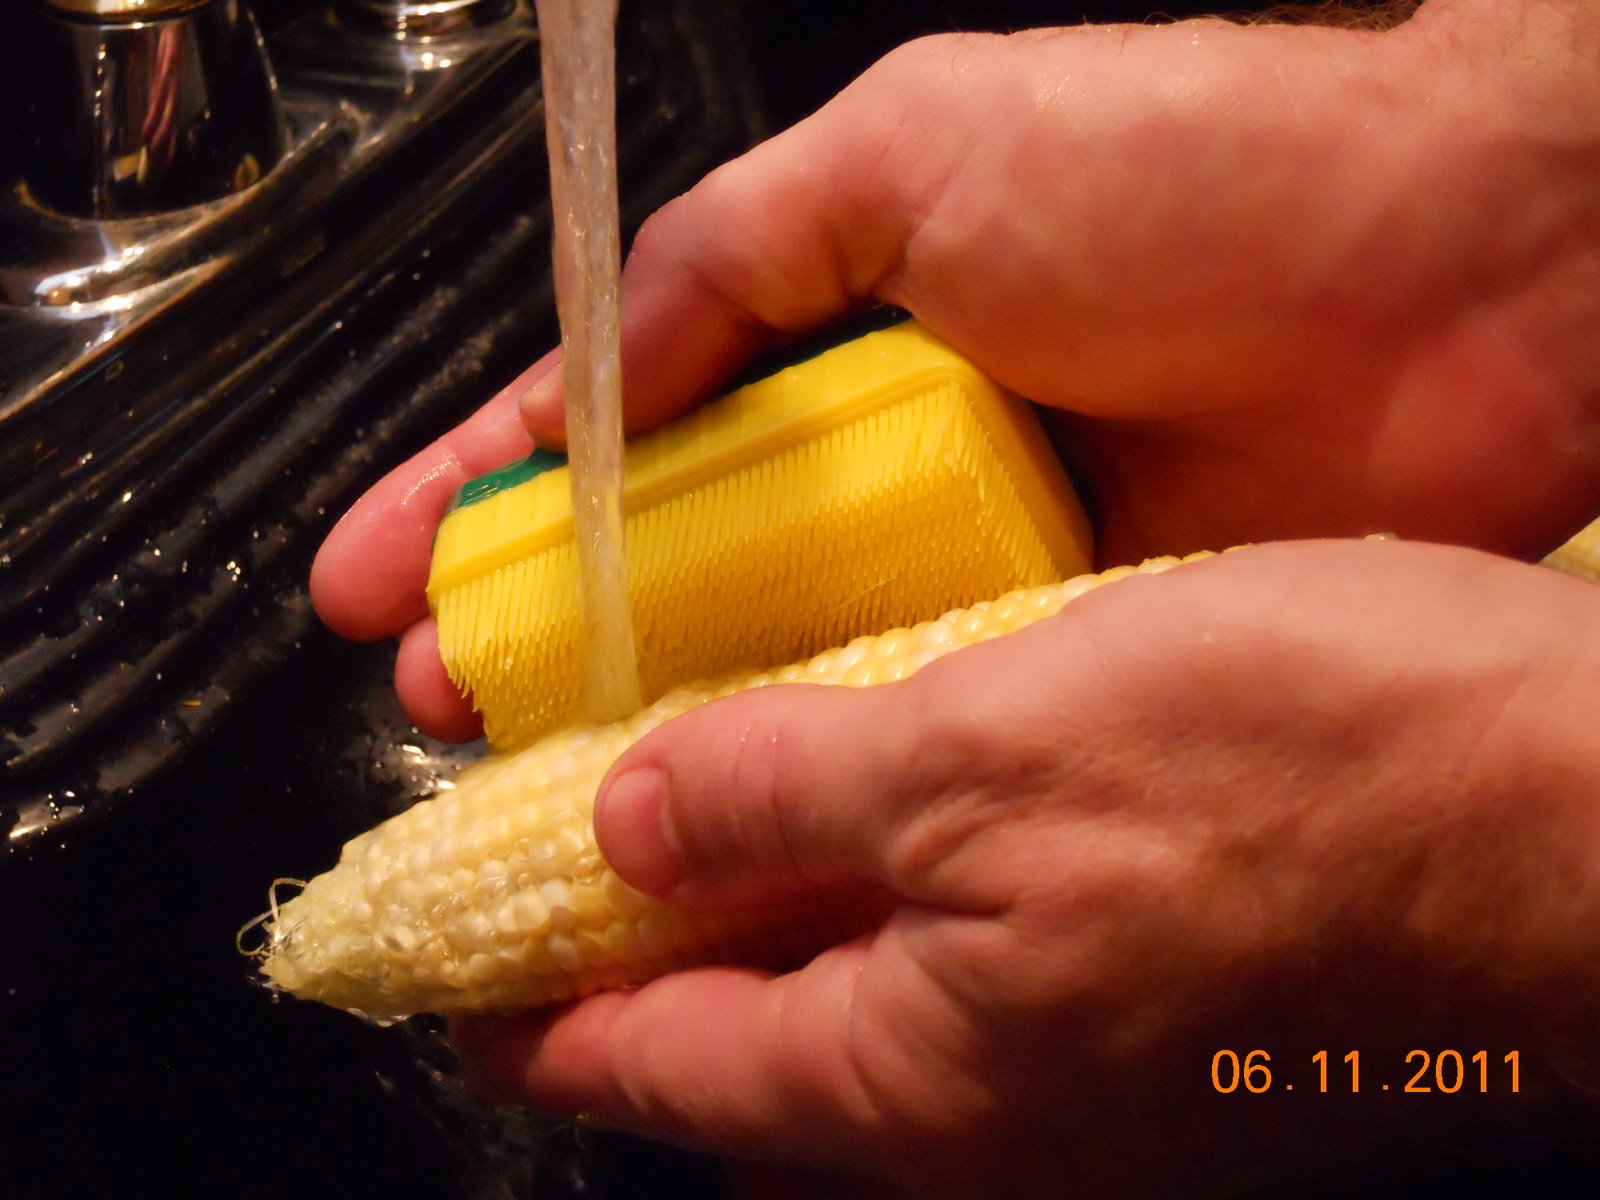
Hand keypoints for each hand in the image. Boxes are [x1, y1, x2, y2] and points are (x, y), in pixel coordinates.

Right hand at [310, 0, 1599, 739]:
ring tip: (525, 778)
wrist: (1454, 275)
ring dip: (647, 718)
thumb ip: (739, 254)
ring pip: (772, 661)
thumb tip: (601, 363)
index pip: (614, 426)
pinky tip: (719, 810)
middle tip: (430, 703)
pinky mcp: (1055, 647)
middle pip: (673, 567)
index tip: (377, 570)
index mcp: (835, 329)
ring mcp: (964, 562)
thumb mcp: (918, 151)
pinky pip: (904, 717)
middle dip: (535, 633)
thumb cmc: (1199, 163)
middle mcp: (886, 457)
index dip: (481, 500)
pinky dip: (813, 761)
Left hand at [454, 539, 1599, 1196]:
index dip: (527, 1018)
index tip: (446, 977)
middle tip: (569, 864)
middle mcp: (994, 1113)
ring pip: (861, 1013)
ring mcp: (1087, 1075)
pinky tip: (896, 796)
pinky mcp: (1164, 1011)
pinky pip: (969, 972)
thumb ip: (788, 791)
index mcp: (920, 1072)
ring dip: (771, 920)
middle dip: (640, 967)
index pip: (647, 1075)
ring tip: (710, 810)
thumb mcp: (999, 744)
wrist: (1592, 827)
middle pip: (747, 1059)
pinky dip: (894, 893)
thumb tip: (625, 822)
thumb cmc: (1324, 780)